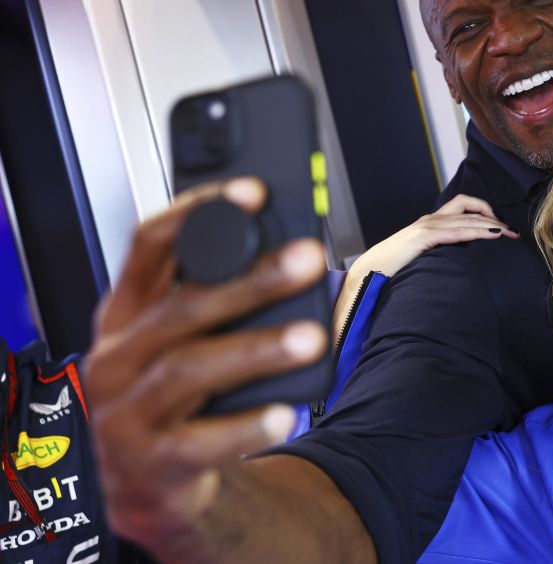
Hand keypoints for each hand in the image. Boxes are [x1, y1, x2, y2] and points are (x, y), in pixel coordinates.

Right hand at [83, 178, 327, 551]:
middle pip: (182, 307)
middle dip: (250, 281)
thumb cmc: (177, 395)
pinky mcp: (150, 463)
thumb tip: (296, 256)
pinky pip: (200, 443)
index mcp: (127, 312)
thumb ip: (220, 297)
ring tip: (310, 337)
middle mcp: (118, 356)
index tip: (253, 191)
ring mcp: (126, 412)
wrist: (150, 484)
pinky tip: (285, 413)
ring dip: (257, 349)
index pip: (150, 244)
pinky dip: (245, 427)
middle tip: (307, 260)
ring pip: (190, 369)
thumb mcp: (186, 339)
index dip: (199, 212)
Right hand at [348, 194, 517, 279]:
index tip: (502, 230)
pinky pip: (457, 230)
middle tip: (513, 234)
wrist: (369, 273)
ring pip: (468, 217)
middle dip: (494, 219)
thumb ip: (439, 255)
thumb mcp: (422, 258)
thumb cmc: (394, 270)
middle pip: (471, 209)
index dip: (486, 214)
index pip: (464, 208)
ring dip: (491, 224)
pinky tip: (492, 236)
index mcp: (431, 223)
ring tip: (508, 234)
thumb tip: (459, 264)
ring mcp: (427, 226)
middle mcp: (431, 219)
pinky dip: (477, 231)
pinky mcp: (424, 236)